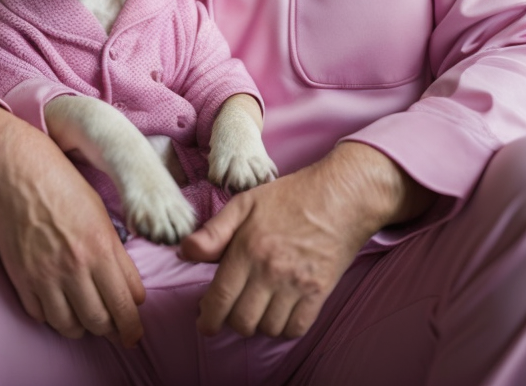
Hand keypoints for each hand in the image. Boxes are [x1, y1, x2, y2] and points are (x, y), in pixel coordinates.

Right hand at [0, 99, 145, 345]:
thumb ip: (114, 252)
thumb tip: (127, 287)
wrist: (13, 173)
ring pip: (71, 327)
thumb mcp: (99, 212)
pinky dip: (54, 317)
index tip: (134, 325)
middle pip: (102, 321)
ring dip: (82, 327)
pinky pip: (42, 317)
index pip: (127, 301)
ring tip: (87, 318)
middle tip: (116, 328)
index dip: (134, 321)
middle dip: (113, 329)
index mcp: (101, 246)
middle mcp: (76, 267)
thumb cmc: (60, 184)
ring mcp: (46, 277)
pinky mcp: (21, 281)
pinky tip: (60, 306)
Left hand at [180, 142, 433, 339]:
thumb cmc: (290, 197)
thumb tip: (185, 252)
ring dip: (259, 324)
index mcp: (248, 248)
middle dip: (232, 321)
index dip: (208, 318)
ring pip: (268, 328)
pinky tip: (281, 312)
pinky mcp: (320, 292)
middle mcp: (271, 270)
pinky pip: (296, 328)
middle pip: (242, 320)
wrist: (340, 196)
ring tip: (258, 308)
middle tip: (233, 311)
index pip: (220, 298)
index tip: (205, 323)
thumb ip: (214, 231)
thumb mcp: (246, 203)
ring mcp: (297, 283)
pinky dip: (285, 328)